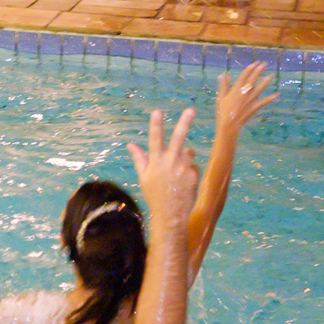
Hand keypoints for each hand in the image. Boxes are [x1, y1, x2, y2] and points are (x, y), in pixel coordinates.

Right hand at [127, 108, 198, 223]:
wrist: (170, 215)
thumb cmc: (154, 195)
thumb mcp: (143, 176)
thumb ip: (139, 158)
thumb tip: (130, 144)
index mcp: (155, 162)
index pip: (154, 139)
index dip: (156, 125)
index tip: (158, 111)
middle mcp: (170, 163)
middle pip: (178, 138)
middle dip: (184, 122)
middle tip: (191, 109)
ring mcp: (183, 169)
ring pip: (188, 153)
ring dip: (185, 156)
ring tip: (178, 172)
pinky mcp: (193, 175)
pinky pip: (193, 166)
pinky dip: (189, 170)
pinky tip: (184, 181)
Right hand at [215, 62, 277, 133]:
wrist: (228, 125)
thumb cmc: (223, 111)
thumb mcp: (220, 97)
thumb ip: (223, 85)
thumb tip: (224, 74)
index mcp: (235, 90)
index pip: (243, 77)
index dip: (249, 69)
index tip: (254, 63)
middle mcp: (244, 93)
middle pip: (252, 80)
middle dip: (258, 71)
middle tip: (264, 64)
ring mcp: (250, 100)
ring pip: (259, 89)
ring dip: (266, 82)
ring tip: (271, 75)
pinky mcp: (254, 107)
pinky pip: (263, 102)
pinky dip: (270, 98)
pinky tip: (277, 94)